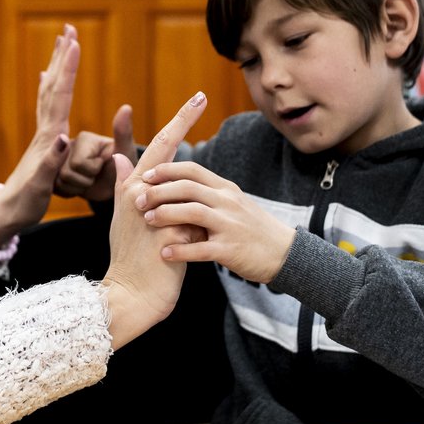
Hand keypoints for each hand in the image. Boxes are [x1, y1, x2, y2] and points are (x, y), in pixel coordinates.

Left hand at [0, 25, 78, 242]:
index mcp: (48, 138)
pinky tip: (47, 80)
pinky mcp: (43, 142)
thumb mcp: (39, 186)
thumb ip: (51, 162)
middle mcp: (45, 131)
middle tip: (69, 29)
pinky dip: (50, 87)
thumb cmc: (24, 203)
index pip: (60, 96)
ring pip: (50, 91)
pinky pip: (47, 105)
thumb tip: (62, 137)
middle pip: (54, 86)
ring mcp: (43, 135)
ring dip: (58, 66)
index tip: (74, 42)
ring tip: (62, 44)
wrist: (5, 214)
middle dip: (62, 57)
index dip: (68, 69)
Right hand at [53, 104, 134, 201]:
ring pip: (60, 182)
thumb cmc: (123, 165)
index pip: (79, 162)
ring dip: (79, 187)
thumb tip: (127, 107)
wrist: (116, 186)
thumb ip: (123, 132)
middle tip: (96, 174)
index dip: (93, 170)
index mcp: (83, 138)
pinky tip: (81, 185)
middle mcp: (67, 145)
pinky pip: (57, 188)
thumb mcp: (124, 151)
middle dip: (85, 180)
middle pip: (66, 173)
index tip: (103, 164)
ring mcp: (59, 159)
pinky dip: (71, 192)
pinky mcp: (55, 172)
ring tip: (90, 179)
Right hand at [101, 91, 206, 349]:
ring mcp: (153, 214)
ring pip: (184, 184)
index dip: (174, 122)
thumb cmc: (133, 258)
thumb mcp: (126, 219)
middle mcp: (139, 195)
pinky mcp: (168, 234)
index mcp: (133, 190)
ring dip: (195, 189)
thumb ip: (126, 186)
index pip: (156, 147)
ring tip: (193, 212)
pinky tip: (202, 231)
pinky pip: (192, 216)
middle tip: (199, 95)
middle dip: (182, 120)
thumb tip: (121, 157)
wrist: (131, 295)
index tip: (193, 98)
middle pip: (165, 149)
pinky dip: (201, 221)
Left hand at [136, 161, 296, 283]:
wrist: (285, 254)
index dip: (166, 171)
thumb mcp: (233, 203)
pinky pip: (201, 248)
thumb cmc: (251, 228)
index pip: (192, 170)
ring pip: (192, 213)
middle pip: (187, 188)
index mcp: (225, 189)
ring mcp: (230, 225)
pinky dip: (180, 250)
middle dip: (159, 192)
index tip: (146, 176)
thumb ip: (207, 192)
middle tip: (138, 200)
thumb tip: (178, 181)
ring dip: (165, 215)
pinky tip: (164, 252)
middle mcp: (227, 202)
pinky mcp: (231, 250)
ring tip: (147, 221)